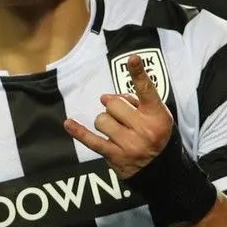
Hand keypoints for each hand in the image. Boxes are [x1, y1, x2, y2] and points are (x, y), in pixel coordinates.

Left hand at [64, 54, 173, 178]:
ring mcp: (130, 145)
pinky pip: (92, 141)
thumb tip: (105, 98)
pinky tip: (68, 124)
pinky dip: (79, 132)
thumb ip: (134, 101)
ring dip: (105, 122)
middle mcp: (145, 129)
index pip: (147, 91)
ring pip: (102, 120)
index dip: (139, 74)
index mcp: (157, 115)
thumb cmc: (153, 133)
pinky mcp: (115, 156)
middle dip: (114, 108)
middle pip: (114, 104)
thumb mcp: (155, 115)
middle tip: (123, 116)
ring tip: (117, 130)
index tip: (132, 59)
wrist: (158, 167)